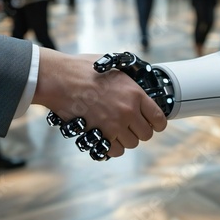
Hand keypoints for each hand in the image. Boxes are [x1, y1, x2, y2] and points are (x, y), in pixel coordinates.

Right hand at [32, 49, 167, 157]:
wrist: (60, 79)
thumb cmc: (82, 70)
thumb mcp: (113, 68)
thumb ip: (129, 82)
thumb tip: (137, 87)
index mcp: (135, 93)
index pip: (159, 118)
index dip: (157, 123)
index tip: (153, 124)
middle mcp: (128, 111)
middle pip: (146, 134)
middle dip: (140, 131)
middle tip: (131, 126)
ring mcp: (114, 125)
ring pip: (132, 144)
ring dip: (125, 139)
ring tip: (116, 130)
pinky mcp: (99, 135)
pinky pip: (115, 151)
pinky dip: (113, 147)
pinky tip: (108, 137)